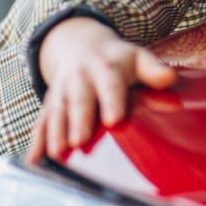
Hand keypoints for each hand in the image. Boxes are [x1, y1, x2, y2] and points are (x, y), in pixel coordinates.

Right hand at [25, 17, 176, 162]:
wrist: (81, 45)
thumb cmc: (118, 60)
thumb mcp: (138, 58)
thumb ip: (153, 70)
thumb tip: (170, 78)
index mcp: (106, 67)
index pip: (110, 85)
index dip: (111, 101)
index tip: (114, 120)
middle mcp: (80, 78)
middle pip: (79, 99)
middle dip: (78, 120)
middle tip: (80, 141)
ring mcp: (62, 91)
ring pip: (57, 111)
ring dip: (55, 132)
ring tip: (57, 153)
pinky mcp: (49, 104)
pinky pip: (41, 122)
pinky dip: (36, 141)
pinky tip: (34, 160)